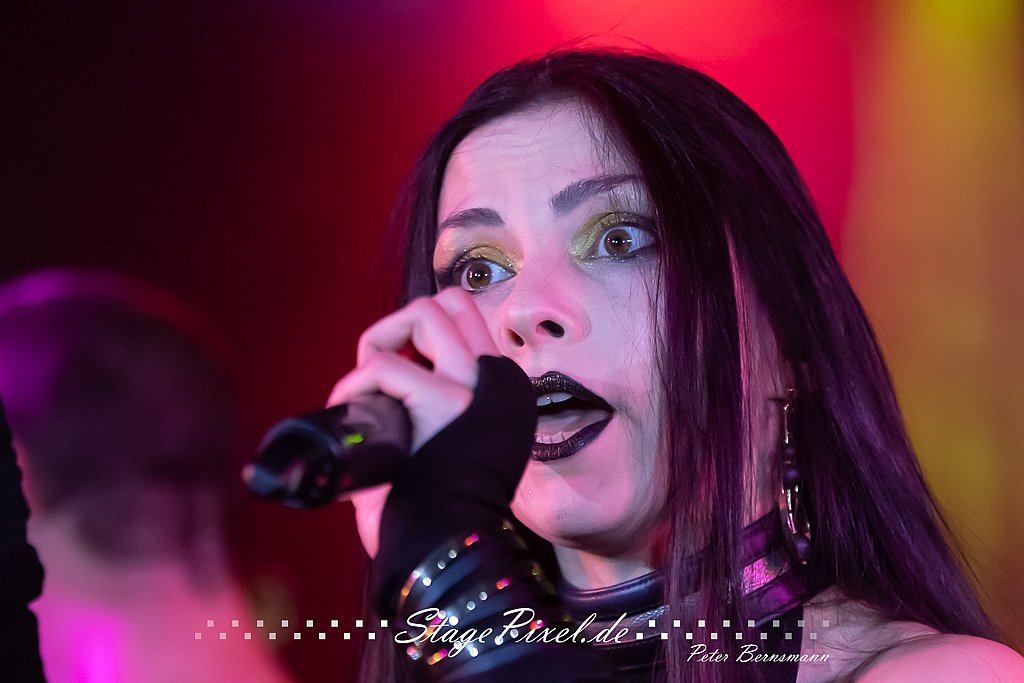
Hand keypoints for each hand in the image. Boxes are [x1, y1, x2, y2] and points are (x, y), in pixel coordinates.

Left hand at [327, 288, 498, 557]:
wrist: (443, 558)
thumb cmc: (436, 515)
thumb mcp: (451, 450)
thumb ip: (435, 412)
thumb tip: (385, 382)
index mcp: (505, 395)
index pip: (470, 325)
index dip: (422, 339)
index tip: (395, 382)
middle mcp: (501, 383)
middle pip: (453, 303)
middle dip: (404, 326)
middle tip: (379, 373)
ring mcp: (477, 388)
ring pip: (427, 312)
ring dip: (381, 340)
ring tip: (363, 388)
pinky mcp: (446, 402)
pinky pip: (388, 365)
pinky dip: (355, 384)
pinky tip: (348, 412)